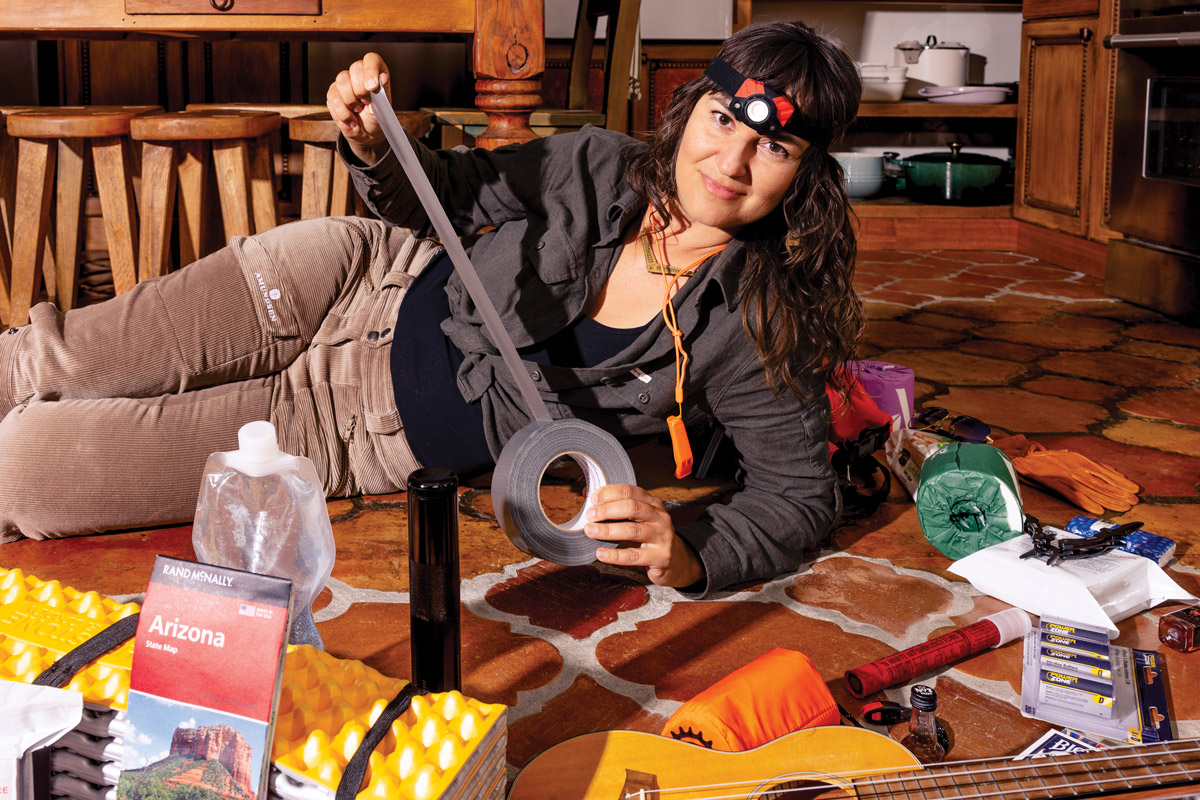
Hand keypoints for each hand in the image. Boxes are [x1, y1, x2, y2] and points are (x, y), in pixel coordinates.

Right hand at [326, 52, 390, 163]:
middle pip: (355, 68)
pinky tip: (351, 118)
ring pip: (342, 80)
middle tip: (366, 103)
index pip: (371, 60)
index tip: (372, 87)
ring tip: (358, 110)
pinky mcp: (333, 92)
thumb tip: (381, 79)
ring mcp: (345, 81)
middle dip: (361, 90)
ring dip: (351, 100)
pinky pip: (334, 97)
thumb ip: (382, 95)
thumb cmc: (376, 118)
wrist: (366, 132)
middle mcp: (359, 73)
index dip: (370, 70)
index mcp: (376, 72)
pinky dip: (344, 112)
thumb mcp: (384, 109)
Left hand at [584, 484, 703, 588]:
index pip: (630, 492)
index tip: (593, 499)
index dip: (610, 493)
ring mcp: (662, 536)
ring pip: (633, 530)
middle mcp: (660, 517)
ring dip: (608, 530)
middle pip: (632, 508)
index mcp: (653, 504)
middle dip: (607, 510)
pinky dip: (615, 555)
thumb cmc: (651, 537)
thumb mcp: (641, 519)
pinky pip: (634, 555)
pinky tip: (601, 553)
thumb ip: (619, 508)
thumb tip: (589, 497)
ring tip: (590, 531)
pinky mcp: (661, 556)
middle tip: (590, 516)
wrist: (676, 561)